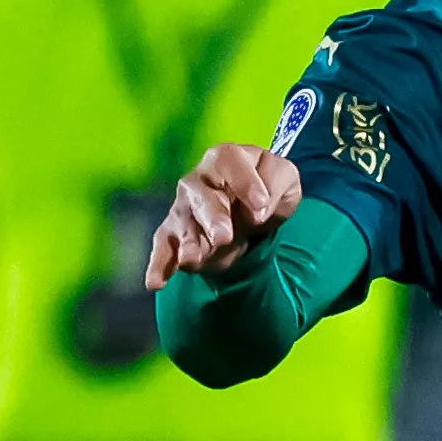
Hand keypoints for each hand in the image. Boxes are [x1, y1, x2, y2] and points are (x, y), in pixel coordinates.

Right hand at [146, 144, 300, 289]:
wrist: (256, 209)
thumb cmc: (268, 187)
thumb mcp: (285, 179)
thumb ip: (277, 183)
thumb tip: (259, 209)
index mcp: (226, 159)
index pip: (229, 162)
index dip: (245, 182)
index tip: (262, 206)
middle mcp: (200, 180)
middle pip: (201, 195)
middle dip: (212, 216)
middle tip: (224, 236)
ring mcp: (185, 207)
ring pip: (183, 223)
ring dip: (188, 243)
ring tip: (191, 259)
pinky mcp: (177, 234)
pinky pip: (164, 247)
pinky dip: (160, 264)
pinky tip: (156, 281)